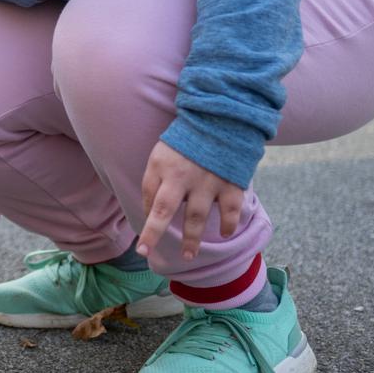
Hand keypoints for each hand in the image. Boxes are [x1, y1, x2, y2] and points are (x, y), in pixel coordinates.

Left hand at [136, 140, 245, 262]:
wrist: (220, 117)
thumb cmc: (184, 142)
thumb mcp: (159, 157)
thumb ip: (152, 184)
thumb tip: (148, 213)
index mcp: (165, 170)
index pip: (153, 204)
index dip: (148, 229)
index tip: (142, 249)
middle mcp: (185, 177)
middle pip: (171, 212)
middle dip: (159, 234)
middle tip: (153, 255)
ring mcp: (209, 180)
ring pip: (199, 216)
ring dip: (194, 239)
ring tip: (190, 255)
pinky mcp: (231, 181)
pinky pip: (231, 209)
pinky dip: (229, 223)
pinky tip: (225, 233)